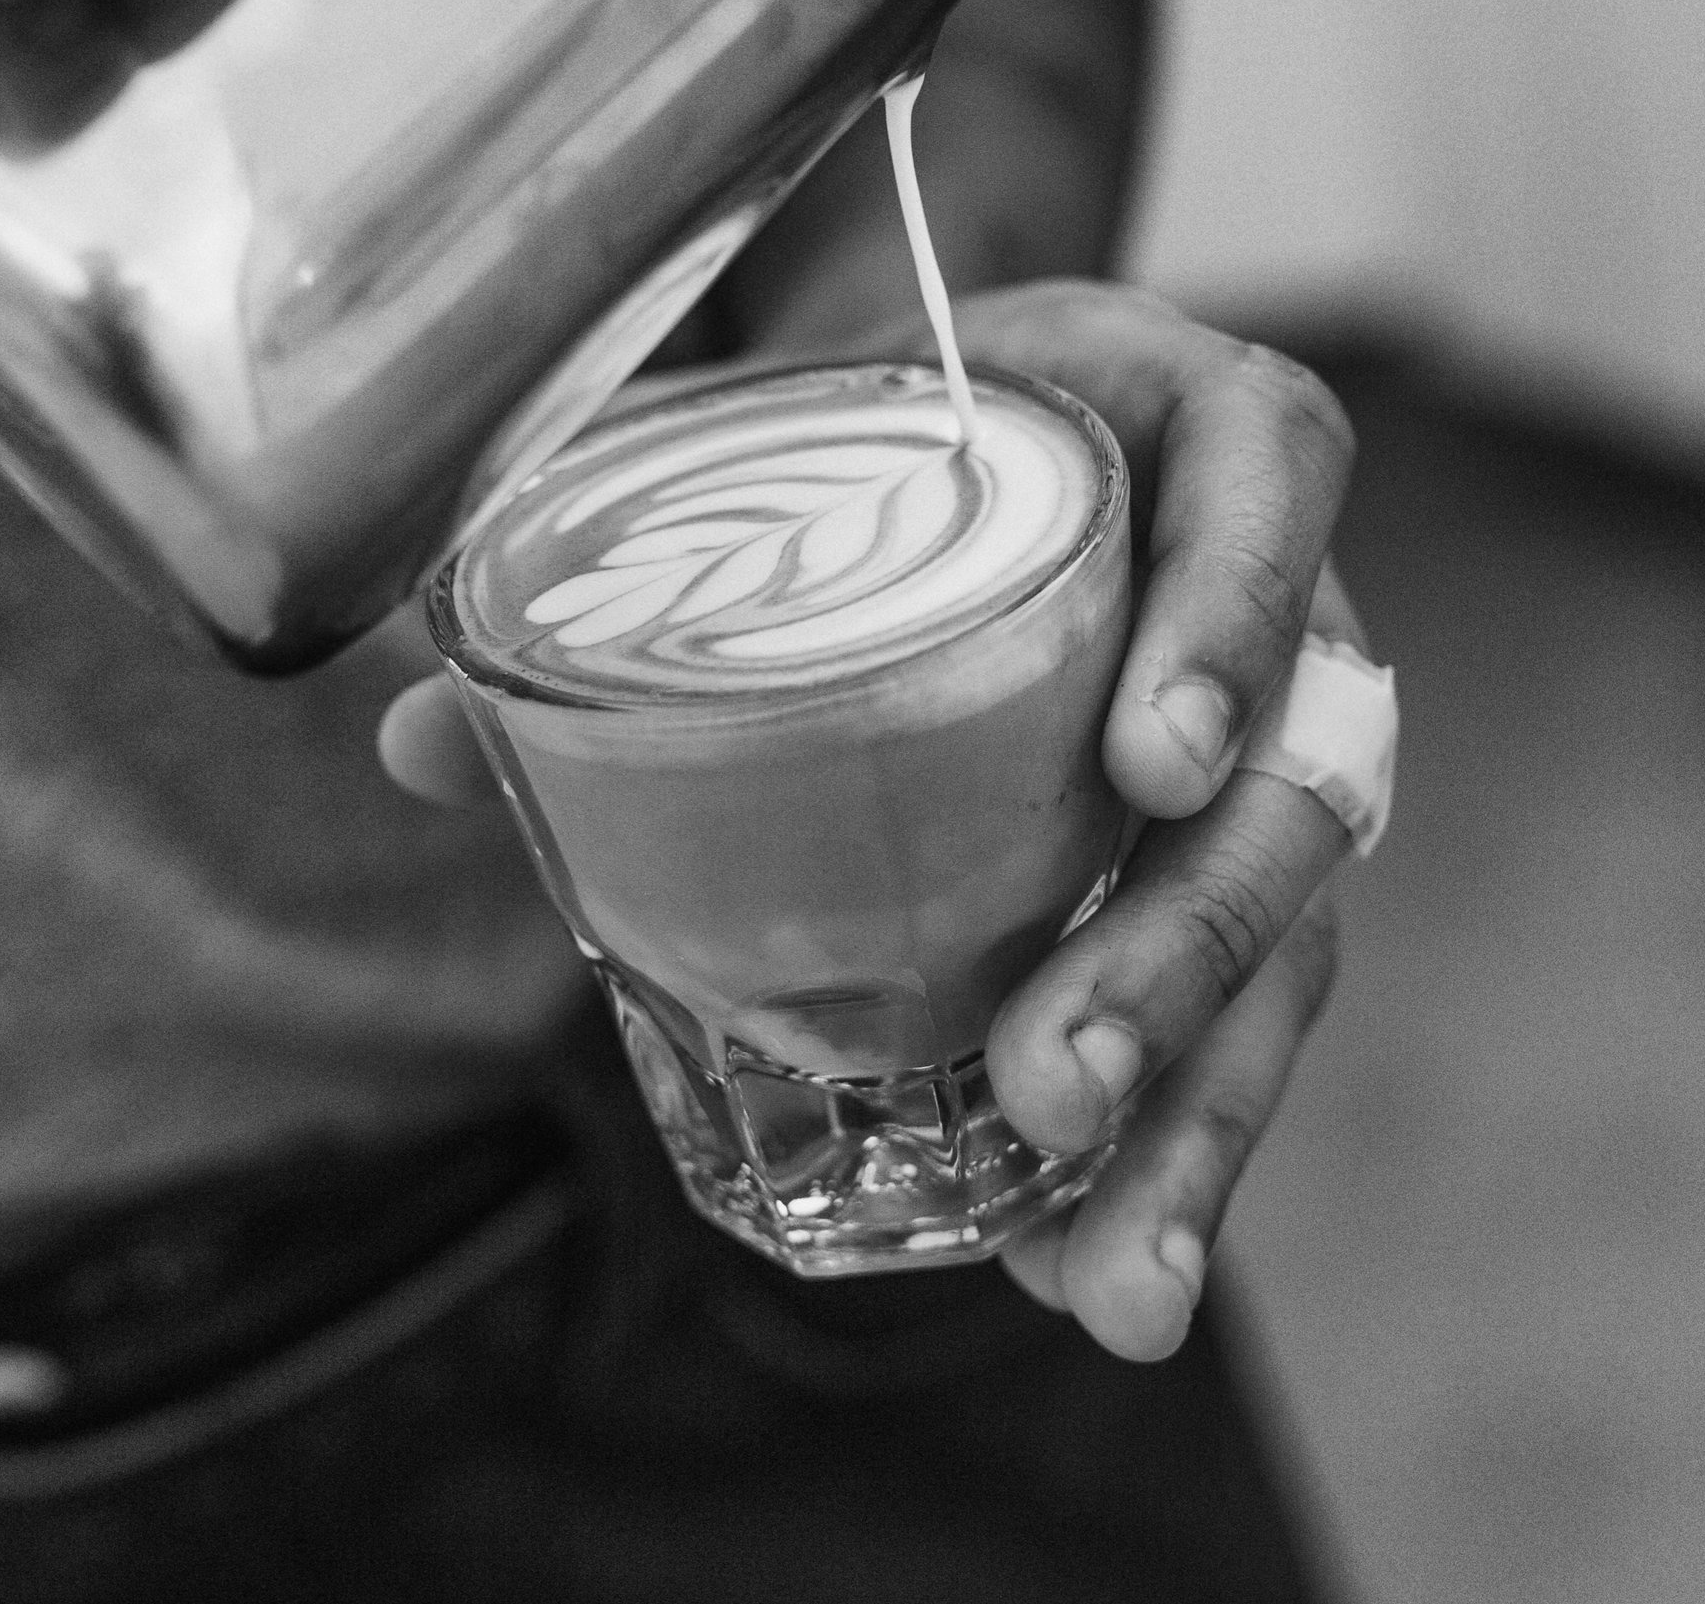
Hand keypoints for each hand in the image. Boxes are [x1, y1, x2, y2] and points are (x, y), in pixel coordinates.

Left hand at [381, 283, 1364, 1362]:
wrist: (974, 428)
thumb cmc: (893, 421)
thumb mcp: (780, 440)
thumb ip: (618, 551)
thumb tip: (408, 732)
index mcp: (1179, 427)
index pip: (1269, 484)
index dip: (1232, 621)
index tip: (1147, 770)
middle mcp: (1268, 595)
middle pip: (1296, 776)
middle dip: (1188, 948)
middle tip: (1058, 1083)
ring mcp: (1268, 747)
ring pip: (1289, 936)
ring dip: (1201, 1112)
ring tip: (1112, 1283)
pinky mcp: (1222, 867)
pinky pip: (1233, 1012)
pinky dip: (1165, 1143)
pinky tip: (1082, 1269)